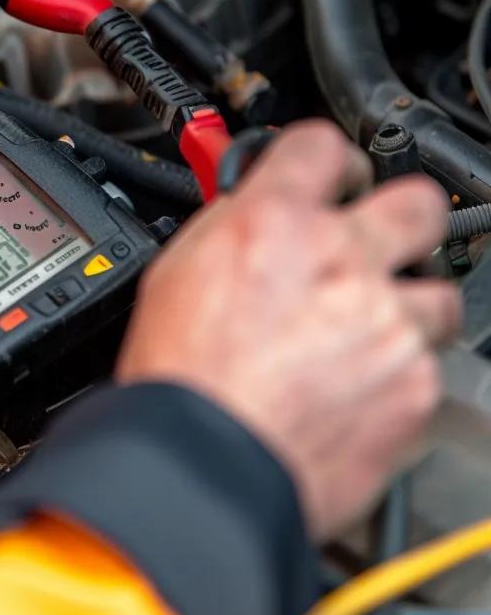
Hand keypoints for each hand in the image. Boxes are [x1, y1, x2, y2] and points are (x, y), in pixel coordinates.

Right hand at [116, 121, 461, 540]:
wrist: (206, 468)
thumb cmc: (181, 383)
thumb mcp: (176, 274)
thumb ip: (233, 231)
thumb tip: (256, 216)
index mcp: (274, 221)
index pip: (322, 145)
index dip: (329, 161)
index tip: (333, 179)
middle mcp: (342, 259)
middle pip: (418, 202)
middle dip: (402, 218)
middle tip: (379, 243)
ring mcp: (388, 322)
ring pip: (439, 292)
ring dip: (407, 308)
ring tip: (368, 337)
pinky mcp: (414, 384)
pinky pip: (428, 364)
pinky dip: (399, 375)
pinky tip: (357, 390)